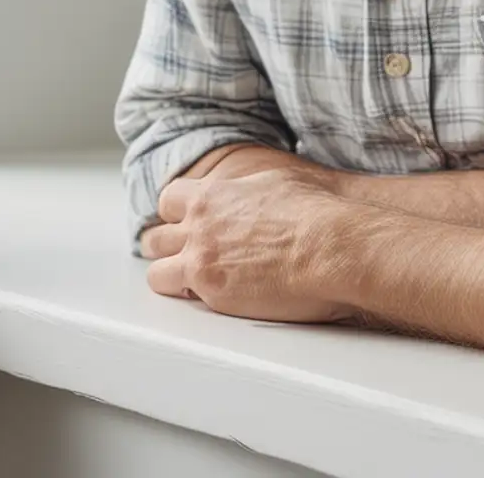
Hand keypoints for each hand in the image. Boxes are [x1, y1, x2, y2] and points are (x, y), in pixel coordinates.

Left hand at [140, 168, 357, 323]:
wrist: (329, 245)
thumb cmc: (314, 212)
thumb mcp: (274, 182)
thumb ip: (246, 191)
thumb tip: (249, 194)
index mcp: (211, 195)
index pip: (169, 200)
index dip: (177, 215)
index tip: (187, 225)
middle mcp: (198, 225)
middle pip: (155, 238)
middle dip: (167, 249)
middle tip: (185, 258)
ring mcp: (200, 259)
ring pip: (157, 273)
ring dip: (172, 278)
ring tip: (193, 286)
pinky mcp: (212, 291)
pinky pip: (181, 298)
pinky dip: (193, 301)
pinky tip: (215, 300)